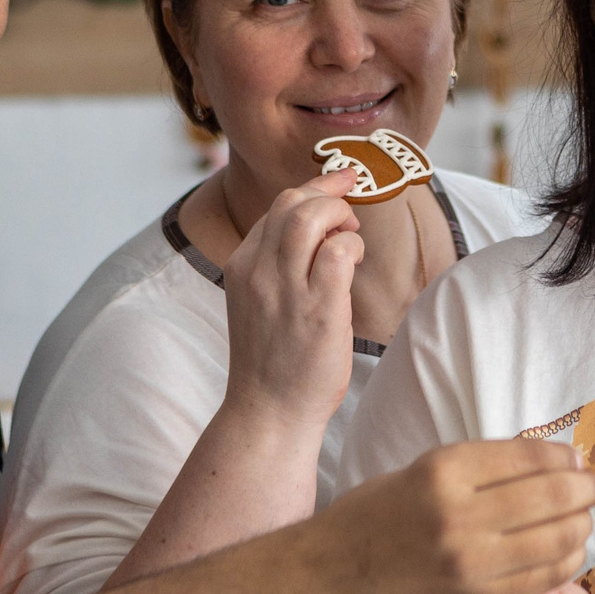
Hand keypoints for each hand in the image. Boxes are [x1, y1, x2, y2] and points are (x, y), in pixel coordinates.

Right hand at [218, 171, 361, 427]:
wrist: (268, 412)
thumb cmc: (274, 360)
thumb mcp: (261, 302)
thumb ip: (280, 265)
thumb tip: (322, 231)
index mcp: (241, 265)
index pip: (277, 207)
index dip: (314, 188)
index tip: (340, 181)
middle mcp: (257, 271)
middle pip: (293, 202)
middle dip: (331, 194)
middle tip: (350, 214)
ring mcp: (285, 290)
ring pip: (312, 217)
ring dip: (341, 216)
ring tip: (351, 238)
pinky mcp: (317, 310)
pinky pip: (338, 253)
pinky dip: (351, 248)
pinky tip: (353, 266)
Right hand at [305, 439, 594, 593]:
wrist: (322, 583)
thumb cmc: (367, 520)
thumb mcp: (418, 473)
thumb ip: (478, 469)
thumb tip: (546, 462)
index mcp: (443, 470)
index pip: (531, 457)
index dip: (565, 458)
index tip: (576, 461)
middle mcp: (460, 515)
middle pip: (554, 496)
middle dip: (584, 491)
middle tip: (592, 489)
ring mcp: (470, 564)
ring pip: (557, 541)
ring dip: (580, 529)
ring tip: (580, 522)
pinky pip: (540, 581)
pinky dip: (563, 565)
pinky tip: (563, 556)